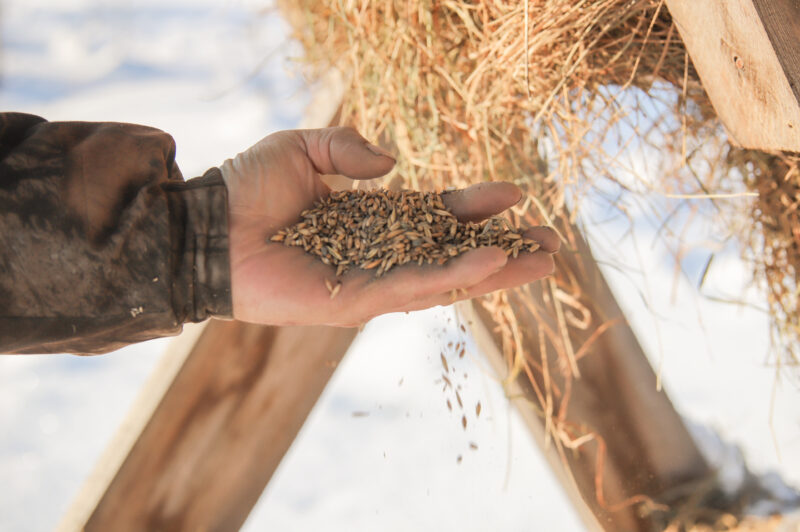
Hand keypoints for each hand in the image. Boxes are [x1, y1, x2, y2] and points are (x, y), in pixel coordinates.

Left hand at [220, 127, 558, 326]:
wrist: (206, 227)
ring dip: (494, 271)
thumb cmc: (246, 188)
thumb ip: (346, 148)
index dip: (474, 207)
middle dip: (501, 249)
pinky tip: (492, 263)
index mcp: (368, 219)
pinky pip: (414, 288)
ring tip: (541, 261)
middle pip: (451, 253)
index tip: (515, 195)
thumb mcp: (301, 148)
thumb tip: (393, 164)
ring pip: (445, 278)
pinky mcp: (356, 302)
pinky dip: (454, 278)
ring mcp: (369, 281)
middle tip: (549, 245)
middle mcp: (376, 253)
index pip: (434, 216)